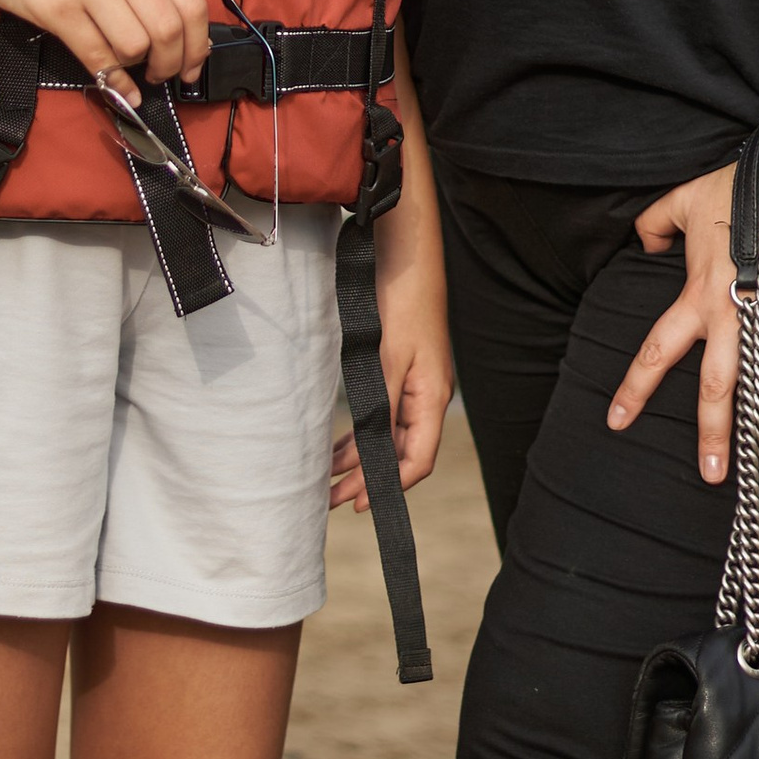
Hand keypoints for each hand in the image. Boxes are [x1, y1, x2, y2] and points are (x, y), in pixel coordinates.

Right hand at [0, 0, 209, 92]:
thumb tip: (178, 37)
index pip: (191, 3)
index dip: (198, 46)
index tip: (192, 68)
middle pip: (169, 29)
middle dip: (171, 64)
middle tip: (161, 76)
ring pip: (135, 45)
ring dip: (135, 66)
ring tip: (126, 65)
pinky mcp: (58, 8)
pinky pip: (97, 56)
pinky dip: (113, 81)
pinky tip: (116, 88)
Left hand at [330, 277, 452, 510]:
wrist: (403, 254)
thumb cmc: (400, 300)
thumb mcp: (386, 356)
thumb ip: (381, 406)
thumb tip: (371, 453)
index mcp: (431, 398)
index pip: (417, 460)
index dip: (389, 486)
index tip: (360, 504)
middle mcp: (425, 397)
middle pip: (399, 453)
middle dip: (366, 478)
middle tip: (330, 500)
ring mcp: (413, 385)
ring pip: (387, 436)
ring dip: (359, 458)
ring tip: (327, 480)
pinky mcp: (398, 370)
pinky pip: (381, 414)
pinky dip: (361, 432)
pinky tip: (340, 446)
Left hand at [609, 164, 758, 484]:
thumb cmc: (738, 190)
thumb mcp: (683, 200)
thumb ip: (654, 223)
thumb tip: (642, 241)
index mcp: (697, 298)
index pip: (657, 351)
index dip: (635, 388)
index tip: (617, 421)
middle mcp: (732, 319)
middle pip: (718, 388)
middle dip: (714, 436)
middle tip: (713, 475)